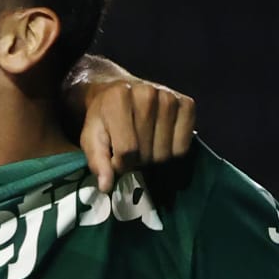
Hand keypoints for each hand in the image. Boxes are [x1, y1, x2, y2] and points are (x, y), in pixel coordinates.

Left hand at [73, 78, 195, 192]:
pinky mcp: (187, 104)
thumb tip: (106, 186)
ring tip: (144, 144)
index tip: (114, 157)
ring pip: (165, 154)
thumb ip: (97, 161)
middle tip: (130, 149)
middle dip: (136, 160)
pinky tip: (160, 139)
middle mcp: (147, 93)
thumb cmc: (104, 117)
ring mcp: (170, 97)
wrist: (121, 91)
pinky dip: (171, 151)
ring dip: (153, 157)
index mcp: (119, 98)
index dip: (119, 164)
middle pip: (147, 154)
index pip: (127, 150)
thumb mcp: (91, 137)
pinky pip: (182, 148)